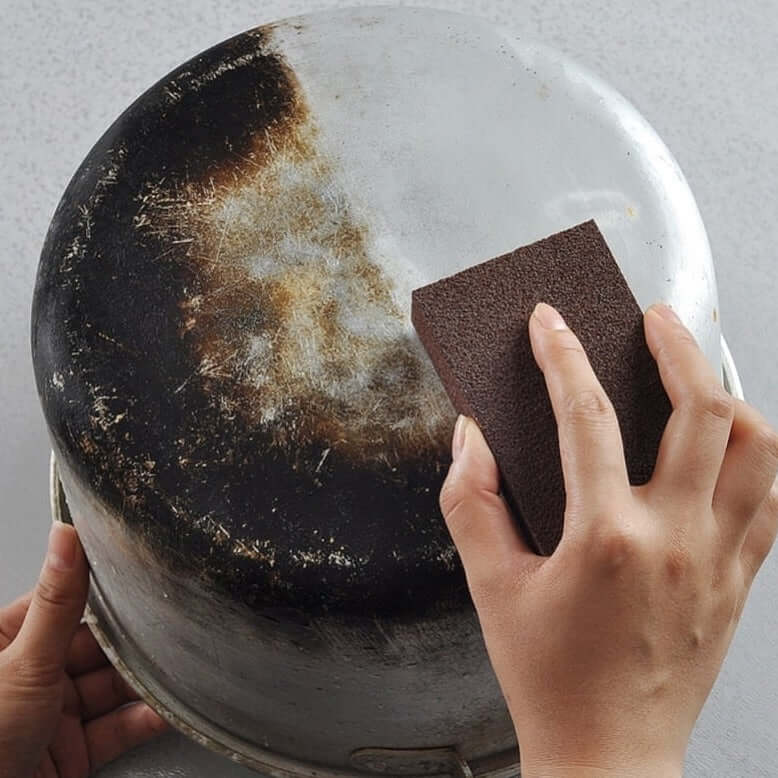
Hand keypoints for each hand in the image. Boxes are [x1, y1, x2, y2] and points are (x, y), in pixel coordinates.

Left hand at [0, 523, 168, 777]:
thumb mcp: (25, 664)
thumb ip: (58, 604)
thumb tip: (67, 536)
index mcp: (7, 644)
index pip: (65, 603)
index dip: (104, 590)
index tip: (143, 573)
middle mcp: (30, 676)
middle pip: (95, 647)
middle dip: (133, 641)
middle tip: (172, 625)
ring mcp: (52, 716)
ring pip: (110, 687)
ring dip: (144, 682)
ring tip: (179, 667)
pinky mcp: (72, 752)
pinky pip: (116, 728)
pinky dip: (143, 719)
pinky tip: (167, 709)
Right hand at [440, 302, 777, 777]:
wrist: (609, 757)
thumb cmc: (548, 677)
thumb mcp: (489, 587)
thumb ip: (470, 502)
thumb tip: (473, 438)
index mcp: (606, 538)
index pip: (585, 418)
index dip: (562, 357)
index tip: (549, 323)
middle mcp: (677, 540)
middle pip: (702, 411)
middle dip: (677, 347)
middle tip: (655, 318)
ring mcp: (719, 560)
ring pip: (759, 447)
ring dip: (729, 393)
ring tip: (696, 371)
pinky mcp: (740, 580)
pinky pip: (769, 496)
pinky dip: (753, 451)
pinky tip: (727, 438)